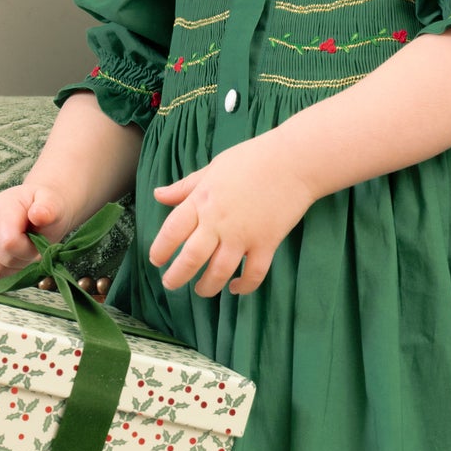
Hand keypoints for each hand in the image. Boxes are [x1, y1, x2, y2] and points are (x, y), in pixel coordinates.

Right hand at [0, 181, 76, 279]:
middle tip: (33, 244)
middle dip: (24, 257)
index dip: (29, 249)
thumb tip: (39, 214)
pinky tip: (13, 258)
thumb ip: (49, 208)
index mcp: (2, 208)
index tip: (39, 239)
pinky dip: (3, 273)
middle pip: (3, 259)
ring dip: (13, 267)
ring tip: (22, 249)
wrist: (37, 208)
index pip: (8, 242)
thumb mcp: (54, 204)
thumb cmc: (46, 208)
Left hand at [150, 142, 313, 296]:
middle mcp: (218, 222)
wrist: (293, 161)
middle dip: (177, 276)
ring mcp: (243, 235)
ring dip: (207, 287)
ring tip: (201, 290)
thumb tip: (158, 195)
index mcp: (202, 200)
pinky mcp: (267, 244)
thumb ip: (185, 187)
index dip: (161, 249)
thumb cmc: (252, 159)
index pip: (172, 231)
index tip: (156, 261)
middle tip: (171, 284)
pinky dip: (243, 286)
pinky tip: (234, 288)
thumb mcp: (212, 169)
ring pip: (219, 272)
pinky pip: (253, 274)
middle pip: (191, 258)